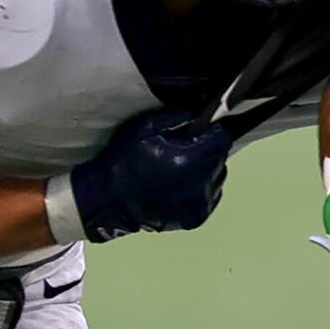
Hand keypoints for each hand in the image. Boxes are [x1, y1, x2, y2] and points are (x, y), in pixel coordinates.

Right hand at [63, 109, 230, 240]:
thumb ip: (177, 115)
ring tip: (182, 169)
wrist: (108, 201)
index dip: (212, 131)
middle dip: (207, 150)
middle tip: (186, 149)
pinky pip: (211, 195)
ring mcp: (200, 205)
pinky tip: (180, 185)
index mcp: (189, 160)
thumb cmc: (124, 161)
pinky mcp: (196, 218)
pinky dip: (201, 188)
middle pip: (220, 158)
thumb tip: (200, 110)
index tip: (199, 130)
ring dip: (206, 169)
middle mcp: (199, 185)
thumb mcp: (145, 126)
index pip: (221, 139)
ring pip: (218, 177)